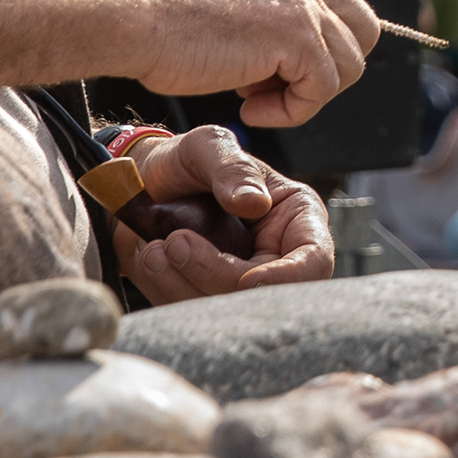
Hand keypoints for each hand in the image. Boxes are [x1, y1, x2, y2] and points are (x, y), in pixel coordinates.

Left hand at [111, 126, 331, 302]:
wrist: (142, 180)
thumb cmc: (185, 158)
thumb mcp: (208, 147)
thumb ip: (232, 169)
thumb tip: (255, 203)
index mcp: (296, 216)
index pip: (314, 259)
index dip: (286, 278)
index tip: (246, 279)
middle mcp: (276, 254)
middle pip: (264, 294)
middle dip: (214, 276)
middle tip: (174, 244)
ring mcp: (241, 278)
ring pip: (224, 308)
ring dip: (181, 285)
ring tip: (153, 249)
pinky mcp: (206, 294)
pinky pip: (191, 310)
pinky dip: (164, 289)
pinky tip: (149, 257)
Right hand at [115, 0, 376, 127]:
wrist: (127, 16)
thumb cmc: (153, 9)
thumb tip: (274, 25)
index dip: (315, 41)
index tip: (272, 64)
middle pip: (359, 28)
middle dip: (325, 66)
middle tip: (273, 86)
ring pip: (348, 63)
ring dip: (305, 92)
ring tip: (254, 98)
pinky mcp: (297, 34)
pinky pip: (323, 87)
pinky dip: (292, 111)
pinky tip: (250, 109)